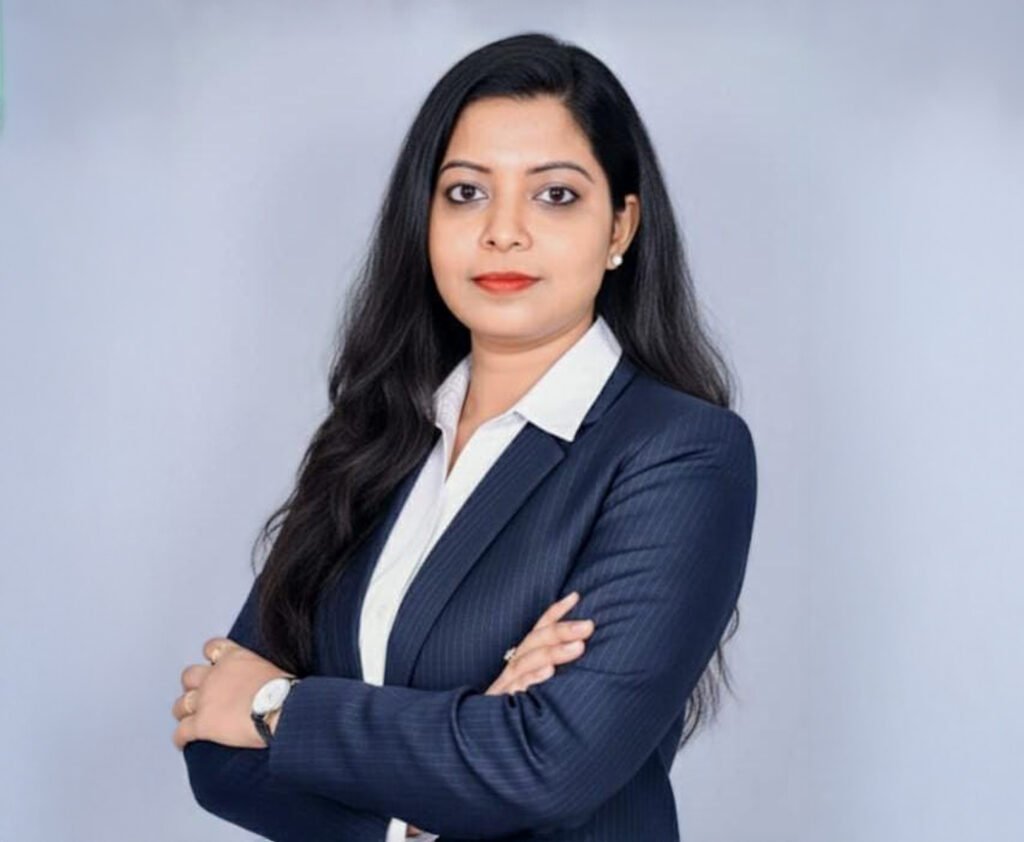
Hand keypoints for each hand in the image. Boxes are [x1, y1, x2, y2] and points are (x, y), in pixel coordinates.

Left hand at [171, 636, 294, 750]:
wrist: (280, 706)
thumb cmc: (283, 690)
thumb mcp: (271, 669)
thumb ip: (256, 671)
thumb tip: (263, 682)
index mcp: (234, 657)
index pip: (213, 648)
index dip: (211, 656)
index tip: (214, 663)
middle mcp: (214, 675)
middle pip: (189, 676)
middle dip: (193, 685)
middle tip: (202, 694)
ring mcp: (205, 700)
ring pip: (181, 704)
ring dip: (185, 711)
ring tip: (189, 718)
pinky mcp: (202, 724)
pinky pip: (181, 732)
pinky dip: (181, 738)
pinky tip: (183, 742)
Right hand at [404, 591, 593, 836]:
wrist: (476, 753)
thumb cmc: (510, 721)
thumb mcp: (528, 690)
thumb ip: (544, 668)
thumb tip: (574, 648)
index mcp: (517, 666)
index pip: (535, 633)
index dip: (554, 614)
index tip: (575, 596)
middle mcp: (509, 674)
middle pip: (533, 644)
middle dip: (560, 630)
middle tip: (588, 625)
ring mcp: (504, 692)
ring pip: (526, 664)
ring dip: (553, 652)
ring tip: (577, 646)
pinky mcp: (499, 711)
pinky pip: (515, 694)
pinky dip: (531, 681)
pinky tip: (548, 675)